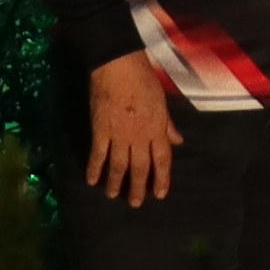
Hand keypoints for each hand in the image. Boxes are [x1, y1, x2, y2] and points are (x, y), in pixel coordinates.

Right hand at [80, 57, 178, 204]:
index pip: (163, 159)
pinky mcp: (100, 130)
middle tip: (136, 204)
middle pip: (141, 168)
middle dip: (139, 187)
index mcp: (157, 128)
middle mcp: (140, 136)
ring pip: (119, 166)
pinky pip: (98, 155)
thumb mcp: (161, 101)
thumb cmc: (143, 78)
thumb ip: (168, 124)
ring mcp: (119, 135)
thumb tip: (178, 141)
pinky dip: (95, 168)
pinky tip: (92, 180)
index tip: (160, 194)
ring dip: (116, 183)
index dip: (162, 178)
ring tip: (113, 196)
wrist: (118, 65)